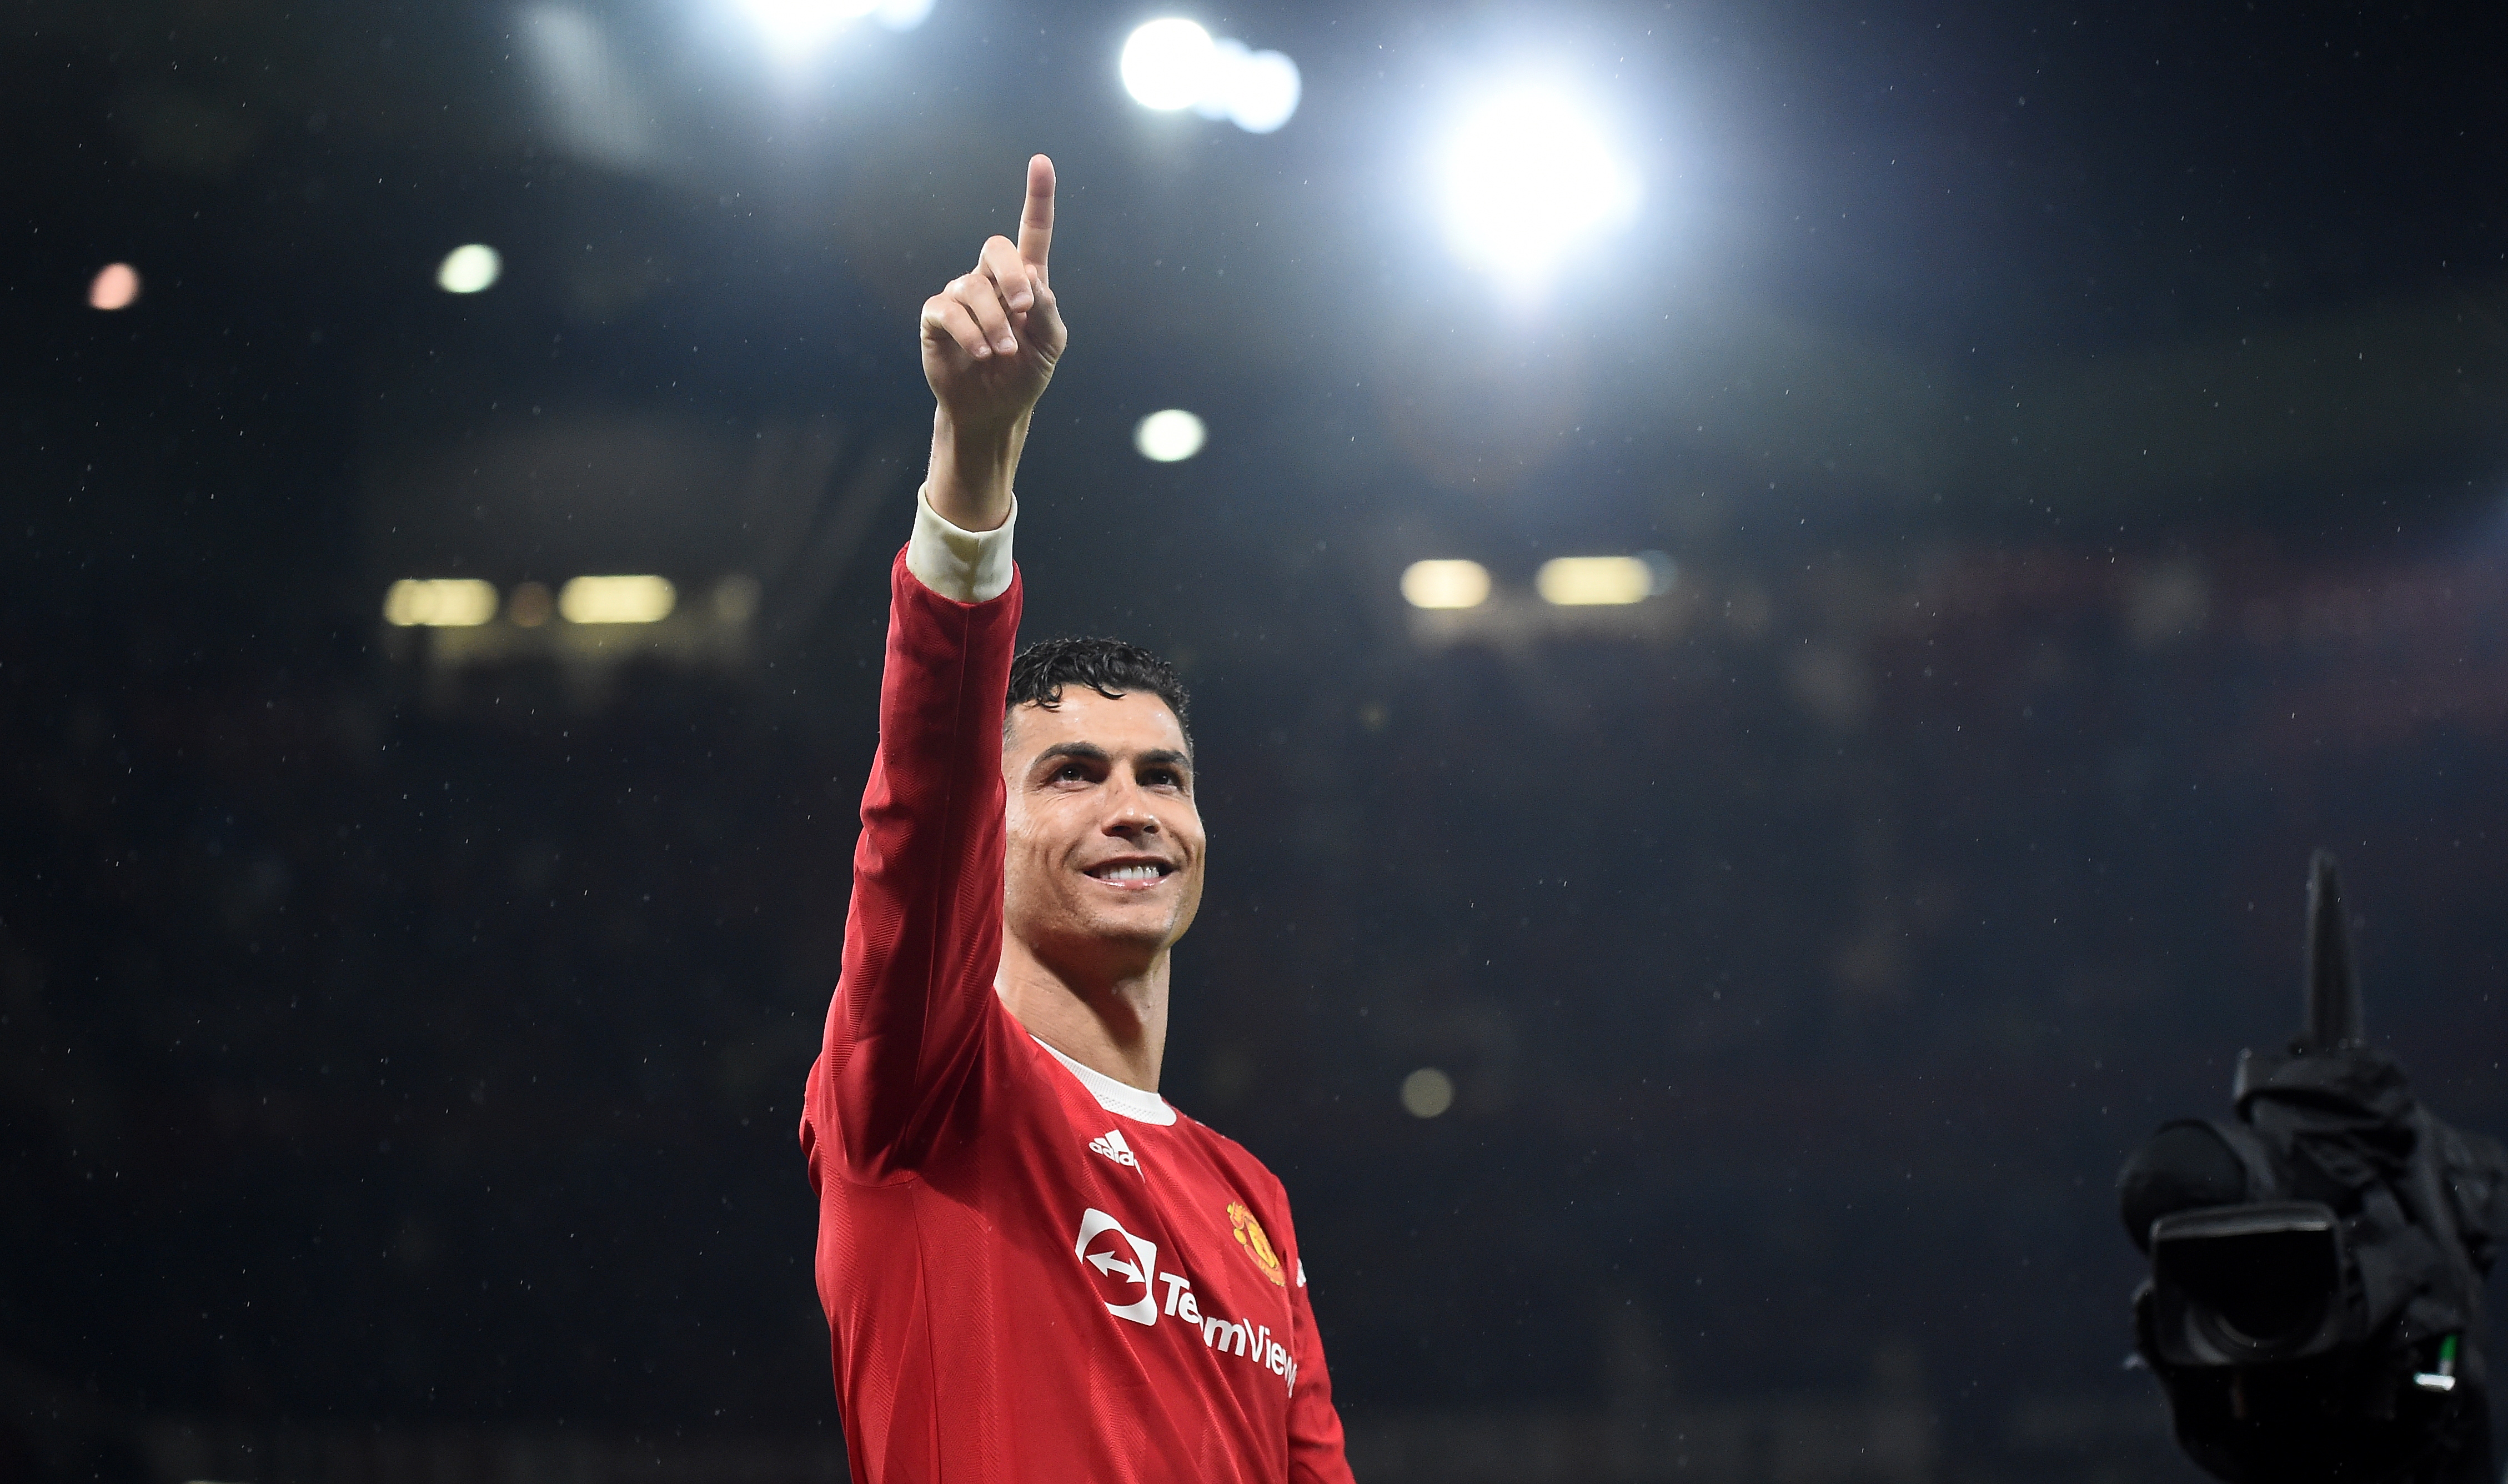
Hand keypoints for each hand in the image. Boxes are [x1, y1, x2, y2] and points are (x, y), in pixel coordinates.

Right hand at [920, 155, 1064, 531]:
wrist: (995, 409)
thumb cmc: (1025, 374)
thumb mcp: (1049, 344)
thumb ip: (1045, 309)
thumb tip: (1030, 279)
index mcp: (1025, 282)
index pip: (1032, 233)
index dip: (1037, 197)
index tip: (1041, 162)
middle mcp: (990, 281)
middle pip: (995, 248)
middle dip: (1010, 274)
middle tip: (1024, 308)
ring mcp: (961, 297)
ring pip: (972, 288)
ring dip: (994, 323)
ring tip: (1002, 353)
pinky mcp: (937, 318)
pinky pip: (948, 311)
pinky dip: (969, 333)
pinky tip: (981, 353)